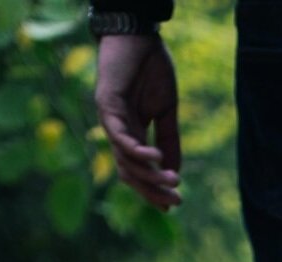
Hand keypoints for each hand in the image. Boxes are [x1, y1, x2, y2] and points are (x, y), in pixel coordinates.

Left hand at [96, 33, 181, 209]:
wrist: (139, 35)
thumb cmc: (151, 68)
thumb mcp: (166, 110)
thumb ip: (169, 140)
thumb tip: (173, 172)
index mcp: (132, 133)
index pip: (139, 169)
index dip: (153, 189)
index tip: (172, 205)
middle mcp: (117, 131)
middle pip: (129, 172)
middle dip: (152, 190)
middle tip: (175, 202)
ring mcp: (110, 120)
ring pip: (125, 159)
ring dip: (148, 174)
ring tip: (172, 181)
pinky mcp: (106, 105)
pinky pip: (120, 137)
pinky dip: (137, 150)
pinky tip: (156, 158)